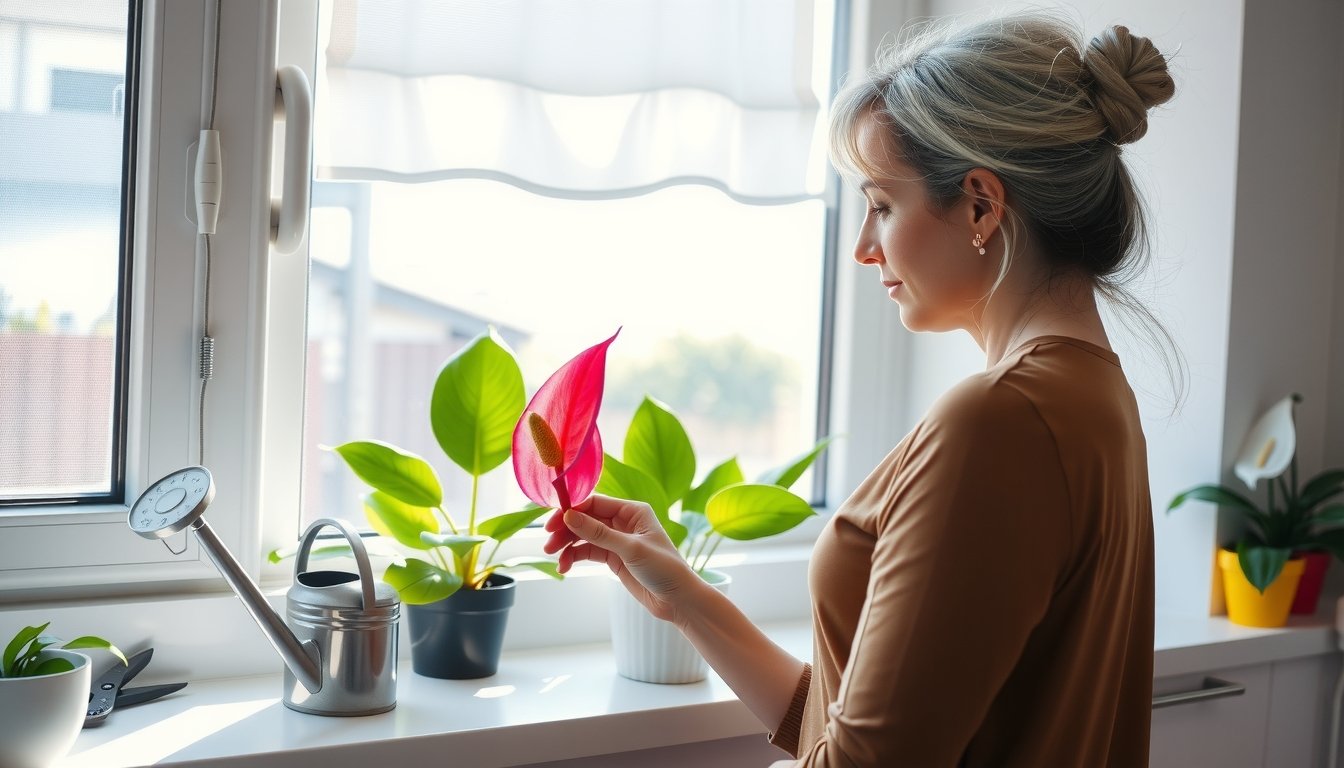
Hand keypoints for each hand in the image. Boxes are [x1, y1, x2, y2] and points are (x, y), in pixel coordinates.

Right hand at [542, 494, 697, 623]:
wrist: (678, 600)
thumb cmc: (664, 568)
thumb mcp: (630, 549)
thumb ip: (599, 533)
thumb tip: (569, 516)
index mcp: (633, 510)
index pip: (595, 502)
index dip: (573, 510)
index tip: (554, 522)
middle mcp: (623, 521)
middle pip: (586, 519)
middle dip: (566, 530)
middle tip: (548, 543)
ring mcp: (617, 540)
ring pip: (584, 536)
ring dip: (567, 545)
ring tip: (555, 558)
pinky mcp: (613, 557)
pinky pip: (588, 552)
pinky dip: (575, 557)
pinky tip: (565, 567)